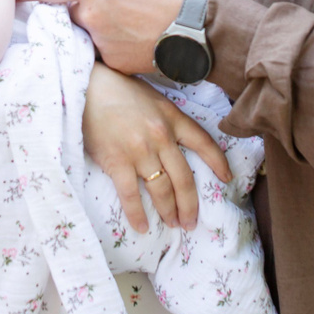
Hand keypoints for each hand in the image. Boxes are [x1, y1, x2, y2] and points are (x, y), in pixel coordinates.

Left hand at [21, 0, 189, 74]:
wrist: (195, 24)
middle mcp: (90, 15)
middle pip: (74, 13)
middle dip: (88, 9)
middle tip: (118, 6)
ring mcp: (100, 41)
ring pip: (91, 33)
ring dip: (103, 28)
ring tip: (133, 23)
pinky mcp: (113, 62)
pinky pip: (105, 52)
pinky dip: (116, 46)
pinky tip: (137, 38)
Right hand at [83, 61, 231, 231]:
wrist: (87, 86)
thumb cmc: (118, 90)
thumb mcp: (153, 99)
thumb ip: (168, 120)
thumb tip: (176, 146)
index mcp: (172, 118)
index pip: (204, 143)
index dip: (218, 163)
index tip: (226, 178)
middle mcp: (161, 136)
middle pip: (184, 178)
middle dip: (190, 204)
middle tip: (192, 222)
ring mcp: (139, 150)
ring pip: (161, 189)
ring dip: (169, 211)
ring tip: (173, 224)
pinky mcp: (116, 161)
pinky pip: (131, 195)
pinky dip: (138, 214)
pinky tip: (143, 227)